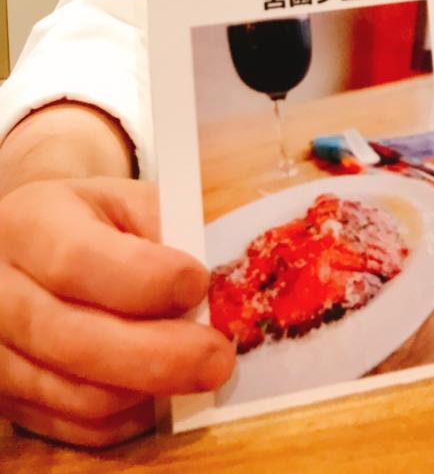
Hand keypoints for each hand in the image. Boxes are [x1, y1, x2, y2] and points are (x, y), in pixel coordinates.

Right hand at [0, 177, 234, 447]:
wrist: (20, 254)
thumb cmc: (85, 222)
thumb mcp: (119, 200)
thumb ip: (161, 228)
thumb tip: (210, 284)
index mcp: (29, 225)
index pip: (78, 261)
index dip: (146, 279)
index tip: (198, 283)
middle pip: (77, 341)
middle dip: (162, 355)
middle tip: (218, 356)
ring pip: (79, 395)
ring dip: (151, 388)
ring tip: (198, 370)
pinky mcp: (7, 402)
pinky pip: (77, 427)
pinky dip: (130, 415)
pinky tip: (160, 389)